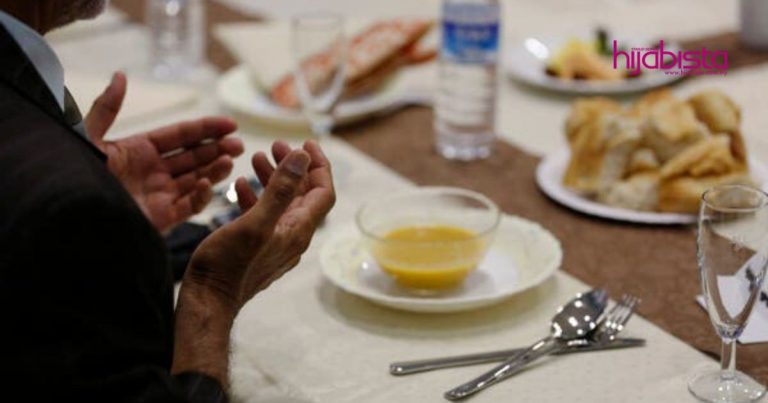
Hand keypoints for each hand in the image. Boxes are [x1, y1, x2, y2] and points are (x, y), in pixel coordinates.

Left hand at [84, 72, 242, 232]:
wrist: (70, 214)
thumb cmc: (74, 174)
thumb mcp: (87, 136)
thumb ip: (106, 107)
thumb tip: (121, 75)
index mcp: (139, 150)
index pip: (180, 136)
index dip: (205, 129)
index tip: (230, 124)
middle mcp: (154, 172)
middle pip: (194, 157)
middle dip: (218, 149)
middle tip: (238, 143)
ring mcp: (160, 195)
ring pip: (197, 179)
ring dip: (216, 169)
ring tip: (232, 158)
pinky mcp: (162, 218)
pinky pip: (188, 205)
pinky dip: (201, 195)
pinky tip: (208, 183)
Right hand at [171, 140, 333, 384]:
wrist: (208, 301)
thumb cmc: (228, 265)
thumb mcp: (255, 222)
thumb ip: (281, 189)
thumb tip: (303, 158)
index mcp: (298, 230)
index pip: (323, 192)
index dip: (319, 165)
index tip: (305, 143)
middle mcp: (293, 237)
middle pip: (303, 195)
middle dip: (292, 167)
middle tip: (275, 146)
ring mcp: (276, 244)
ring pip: (282, 204)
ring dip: (272, 179)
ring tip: (255, 158)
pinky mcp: (258, 249)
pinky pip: (264, 217)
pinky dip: (256, 198)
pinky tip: (239, 186)